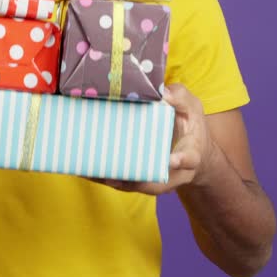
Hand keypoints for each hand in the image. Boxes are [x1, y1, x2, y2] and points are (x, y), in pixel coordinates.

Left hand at [89, 84, 216, 195]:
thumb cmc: (189, 123)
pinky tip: (85, 170)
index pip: (188, 159)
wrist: (190, 147)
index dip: (180, 161)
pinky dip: (105, 176)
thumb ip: (179, 98)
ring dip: (113, 180)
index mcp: (190, 152)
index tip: (171, 160)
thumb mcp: (190, 106)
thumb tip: (162, 92)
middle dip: (136, 181)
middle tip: (114, 177)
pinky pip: (123, 180)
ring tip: (92, 172)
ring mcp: (156, 177)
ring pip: (135, 184)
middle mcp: (173, 171)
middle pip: (156, 182)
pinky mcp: (140, 177)